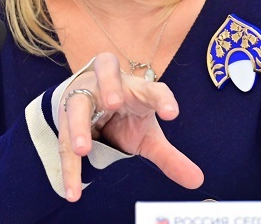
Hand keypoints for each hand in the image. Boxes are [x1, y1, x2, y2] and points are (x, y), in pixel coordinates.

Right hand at [57, 52, 203, 200]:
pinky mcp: (65, 116)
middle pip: (107, 71)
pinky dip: (68, 165)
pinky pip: (64, 140)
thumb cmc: (125, 115)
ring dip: (78, 125)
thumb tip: (197, 181)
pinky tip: (72, 189)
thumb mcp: (147, 135)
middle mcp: (109, 84)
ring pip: (78, 104)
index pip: (153, 89)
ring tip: (82, 149)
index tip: (172, 114)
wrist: (90, 102)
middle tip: (113, 102)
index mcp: (136, 88)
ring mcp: (83, 95)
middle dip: (110, 85)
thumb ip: (168, 156)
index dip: (162, 99)